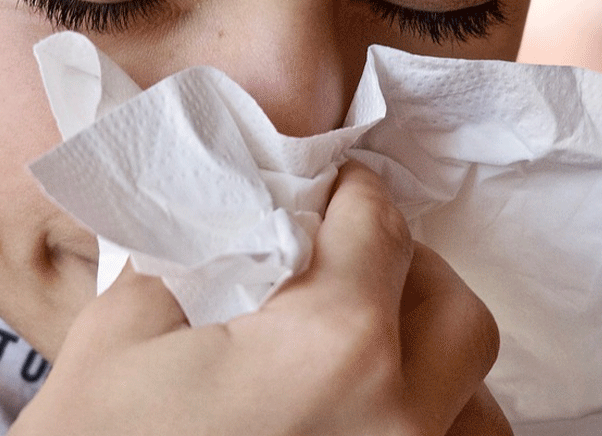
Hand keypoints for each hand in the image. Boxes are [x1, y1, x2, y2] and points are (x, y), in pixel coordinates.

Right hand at [10, 161, 508, 434]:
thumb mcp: (122, 330)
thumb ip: (199, 255)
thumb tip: (244, 220)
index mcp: (330, 347)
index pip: (379, 229)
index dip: (356, 192)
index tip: (337, 188)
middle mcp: (396, 418)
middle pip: (453, 309)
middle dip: (406, 266)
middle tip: (349, 260)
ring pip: (478, 400)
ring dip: (434, 355)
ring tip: (372, 344)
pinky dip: (437, 425)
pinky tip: (379, 415)